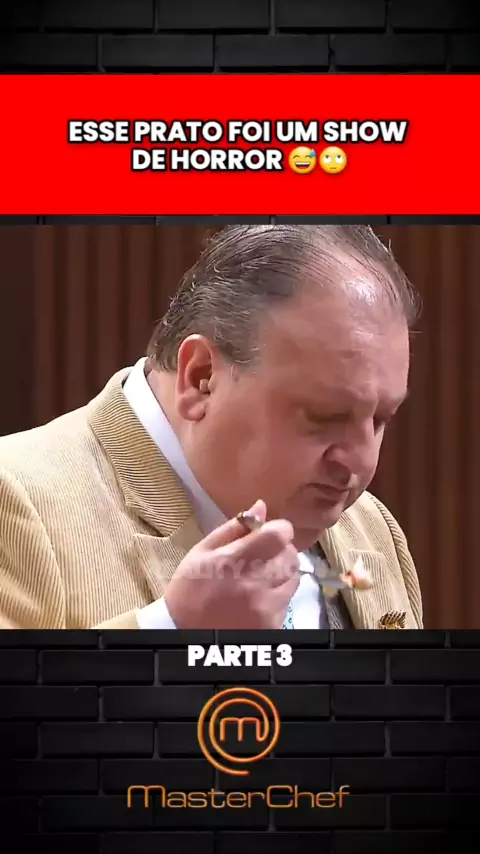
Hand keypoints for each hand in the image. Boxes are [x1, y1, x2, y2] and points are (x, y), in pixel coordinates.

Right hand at [164, 499, 299, 628]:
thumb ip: (234, 528)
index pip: (280, 535)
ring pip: (294, 578)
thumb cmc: (190, 589)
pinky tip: (259, 598)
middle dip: (280, 550)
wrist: (184, 636)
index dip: (278, 529)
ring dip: (282, 572)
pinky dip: (278, 595)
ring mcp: (266, 607)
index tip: (269, 533)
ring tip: (261, 578)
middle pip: (291, 555)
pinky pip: (288, 600)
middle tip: (263, 556)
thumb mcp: (201, 552)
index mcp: (233, 560)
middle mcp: (254, 583)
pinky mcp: (273, 625)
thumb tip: (261, 506)